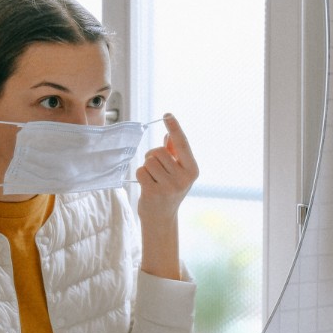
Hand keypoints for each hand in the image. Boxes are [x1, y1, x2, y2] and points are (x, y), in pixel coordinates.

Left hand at [136, 113, 198, 279]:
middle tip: (156, 168)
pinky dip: (141, 175)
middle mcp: (184, 178)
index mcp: (192, 170)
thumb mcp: (177, 171)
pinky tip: (147, 185)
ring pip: (149, 160)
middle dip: (153, 156)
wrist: (161, 218)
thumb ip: (175, 152)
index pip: (182, 144)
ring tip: (152, 178)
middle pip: (159, 151)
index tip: (167, 114)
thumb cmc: (169, 190)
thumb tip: (168, 134)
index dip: (174, 128)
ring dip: (147, 166)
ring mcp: (169, 186)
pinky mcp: (154, 193)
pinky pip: (141, 171)